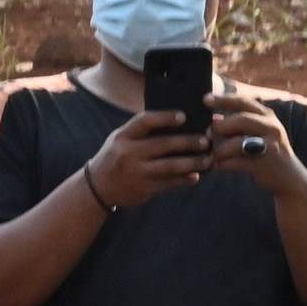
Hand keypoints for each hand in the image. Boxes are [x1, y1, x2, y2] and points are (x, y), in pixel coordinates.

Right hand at [83, 106, 216, 213]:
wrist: (98, 187)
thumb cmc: (116, 156)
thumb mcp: (121, 139)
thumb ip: (142, 131)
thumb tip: (176, 121)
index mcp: (123, 136)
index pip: (144, 121)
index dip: (165, 117)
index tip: (184, 116)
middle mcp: (129, 153)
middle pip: (163, 144)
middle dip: (187, 142)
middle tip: (206, 140)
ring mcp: (137, 172)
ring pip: (170, 166)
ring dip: (192, 163)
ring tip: (208, 160)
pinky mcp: (144, 189)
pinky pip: (168, 184)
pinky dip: (184, 180)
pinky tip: (196, 176)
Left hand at [194, 89, 306, 195]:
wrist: (288, 177)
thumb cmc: (266, 151)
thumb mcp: (259, 131)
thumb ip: (239, 123)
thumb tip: (213, 118)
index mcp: (267, 116)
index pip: (243, 102)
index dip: (223, 99)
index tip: (205, 99)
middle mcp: (271, 128)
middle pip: (241, 120)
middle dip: (221, 126)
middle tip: (208, 133)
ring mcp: (270, 146)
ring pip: (238, 143)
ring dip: (220, 149)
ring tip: (212, 154)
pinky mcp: (265, 165)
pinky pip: (237, 163)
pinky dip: (224, 164)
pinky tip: (217, 165)